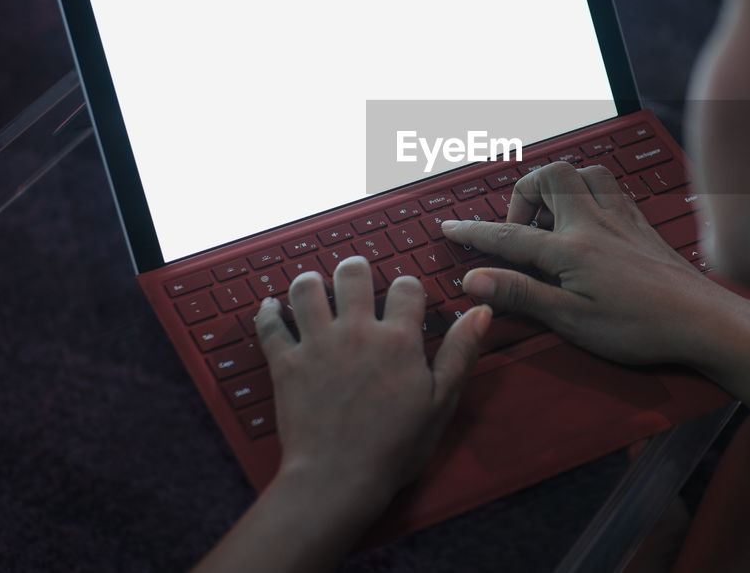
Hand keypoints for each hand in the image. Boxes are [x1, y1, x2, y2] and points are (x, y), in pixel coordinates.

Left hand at [255, 256, 490, 516]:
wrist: (338, 479)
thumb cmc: (394, 447)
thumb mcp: (441, 402)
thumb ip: (460, 352)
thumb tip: (481, 311)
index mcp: (398, 340)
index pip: (406, 287)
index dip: (408, 287)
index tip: (405, 296)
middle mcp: (357, 332)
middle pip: (352, 275)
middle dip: (355, 269)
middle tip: (355, 276)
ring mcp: (317, 345)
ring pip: (306, 290)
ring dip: (310, 282)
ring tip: (314, 285)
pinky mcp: (286, 364)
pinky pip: (270, 326)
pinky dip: (268, 313)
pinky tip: (271, 307)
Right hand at [440, 161, 749, 369]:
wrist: (703, 320)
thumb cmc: (640, 327)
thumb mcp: (572, 321)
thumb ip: (521, 295)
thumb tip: (474, 281)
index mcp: (571, 250)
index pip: (509, 236)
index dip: (474, 232)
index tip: (450, 229)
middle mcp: (594, 223)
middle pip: (549, 177)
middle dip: (524, 193)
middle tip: (519, 229)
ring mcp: (621, 219)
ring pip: (584, 172)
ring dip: (560, 185)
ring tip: (551, 220)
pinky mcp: (641, 223)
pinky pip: (611, 186)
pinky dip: (590, 191)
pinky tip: (589, 218)